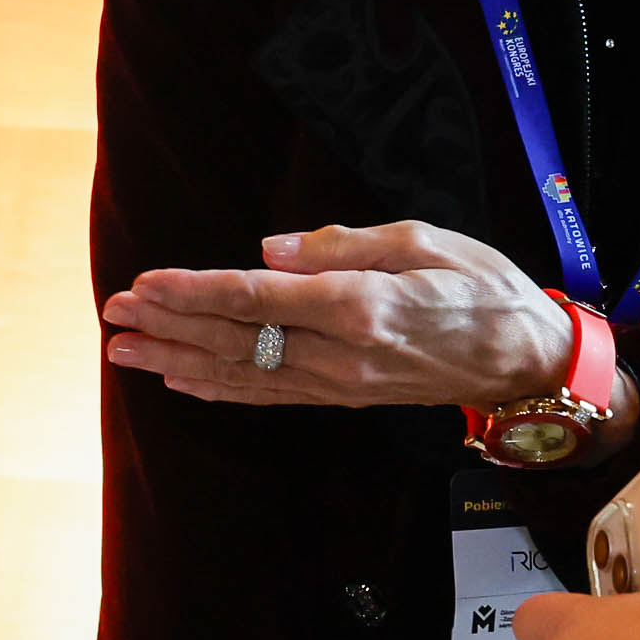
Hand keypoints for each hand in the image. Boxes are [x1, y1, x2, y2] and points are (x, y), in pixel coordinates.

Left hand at [101, 221, 577, 407]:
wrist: (527, 359)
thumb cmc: (483, 288)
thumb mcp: (423, 240)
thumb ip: (343, 244)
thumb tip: (272, 250)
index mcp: (360, 307)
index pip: (258, 300)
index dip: (195, 292)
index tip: (146, 282)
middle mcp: (342, 354)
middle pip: (236, 342)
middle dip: (168, 326)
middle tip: (113, 312)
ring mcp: (341, 385)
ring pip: (243, 375)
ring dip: (177, 359)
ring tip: (123, 350)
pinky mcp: (344, 398)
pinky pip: (269, 397)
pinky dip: (219, 390)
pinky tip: (180, 379)